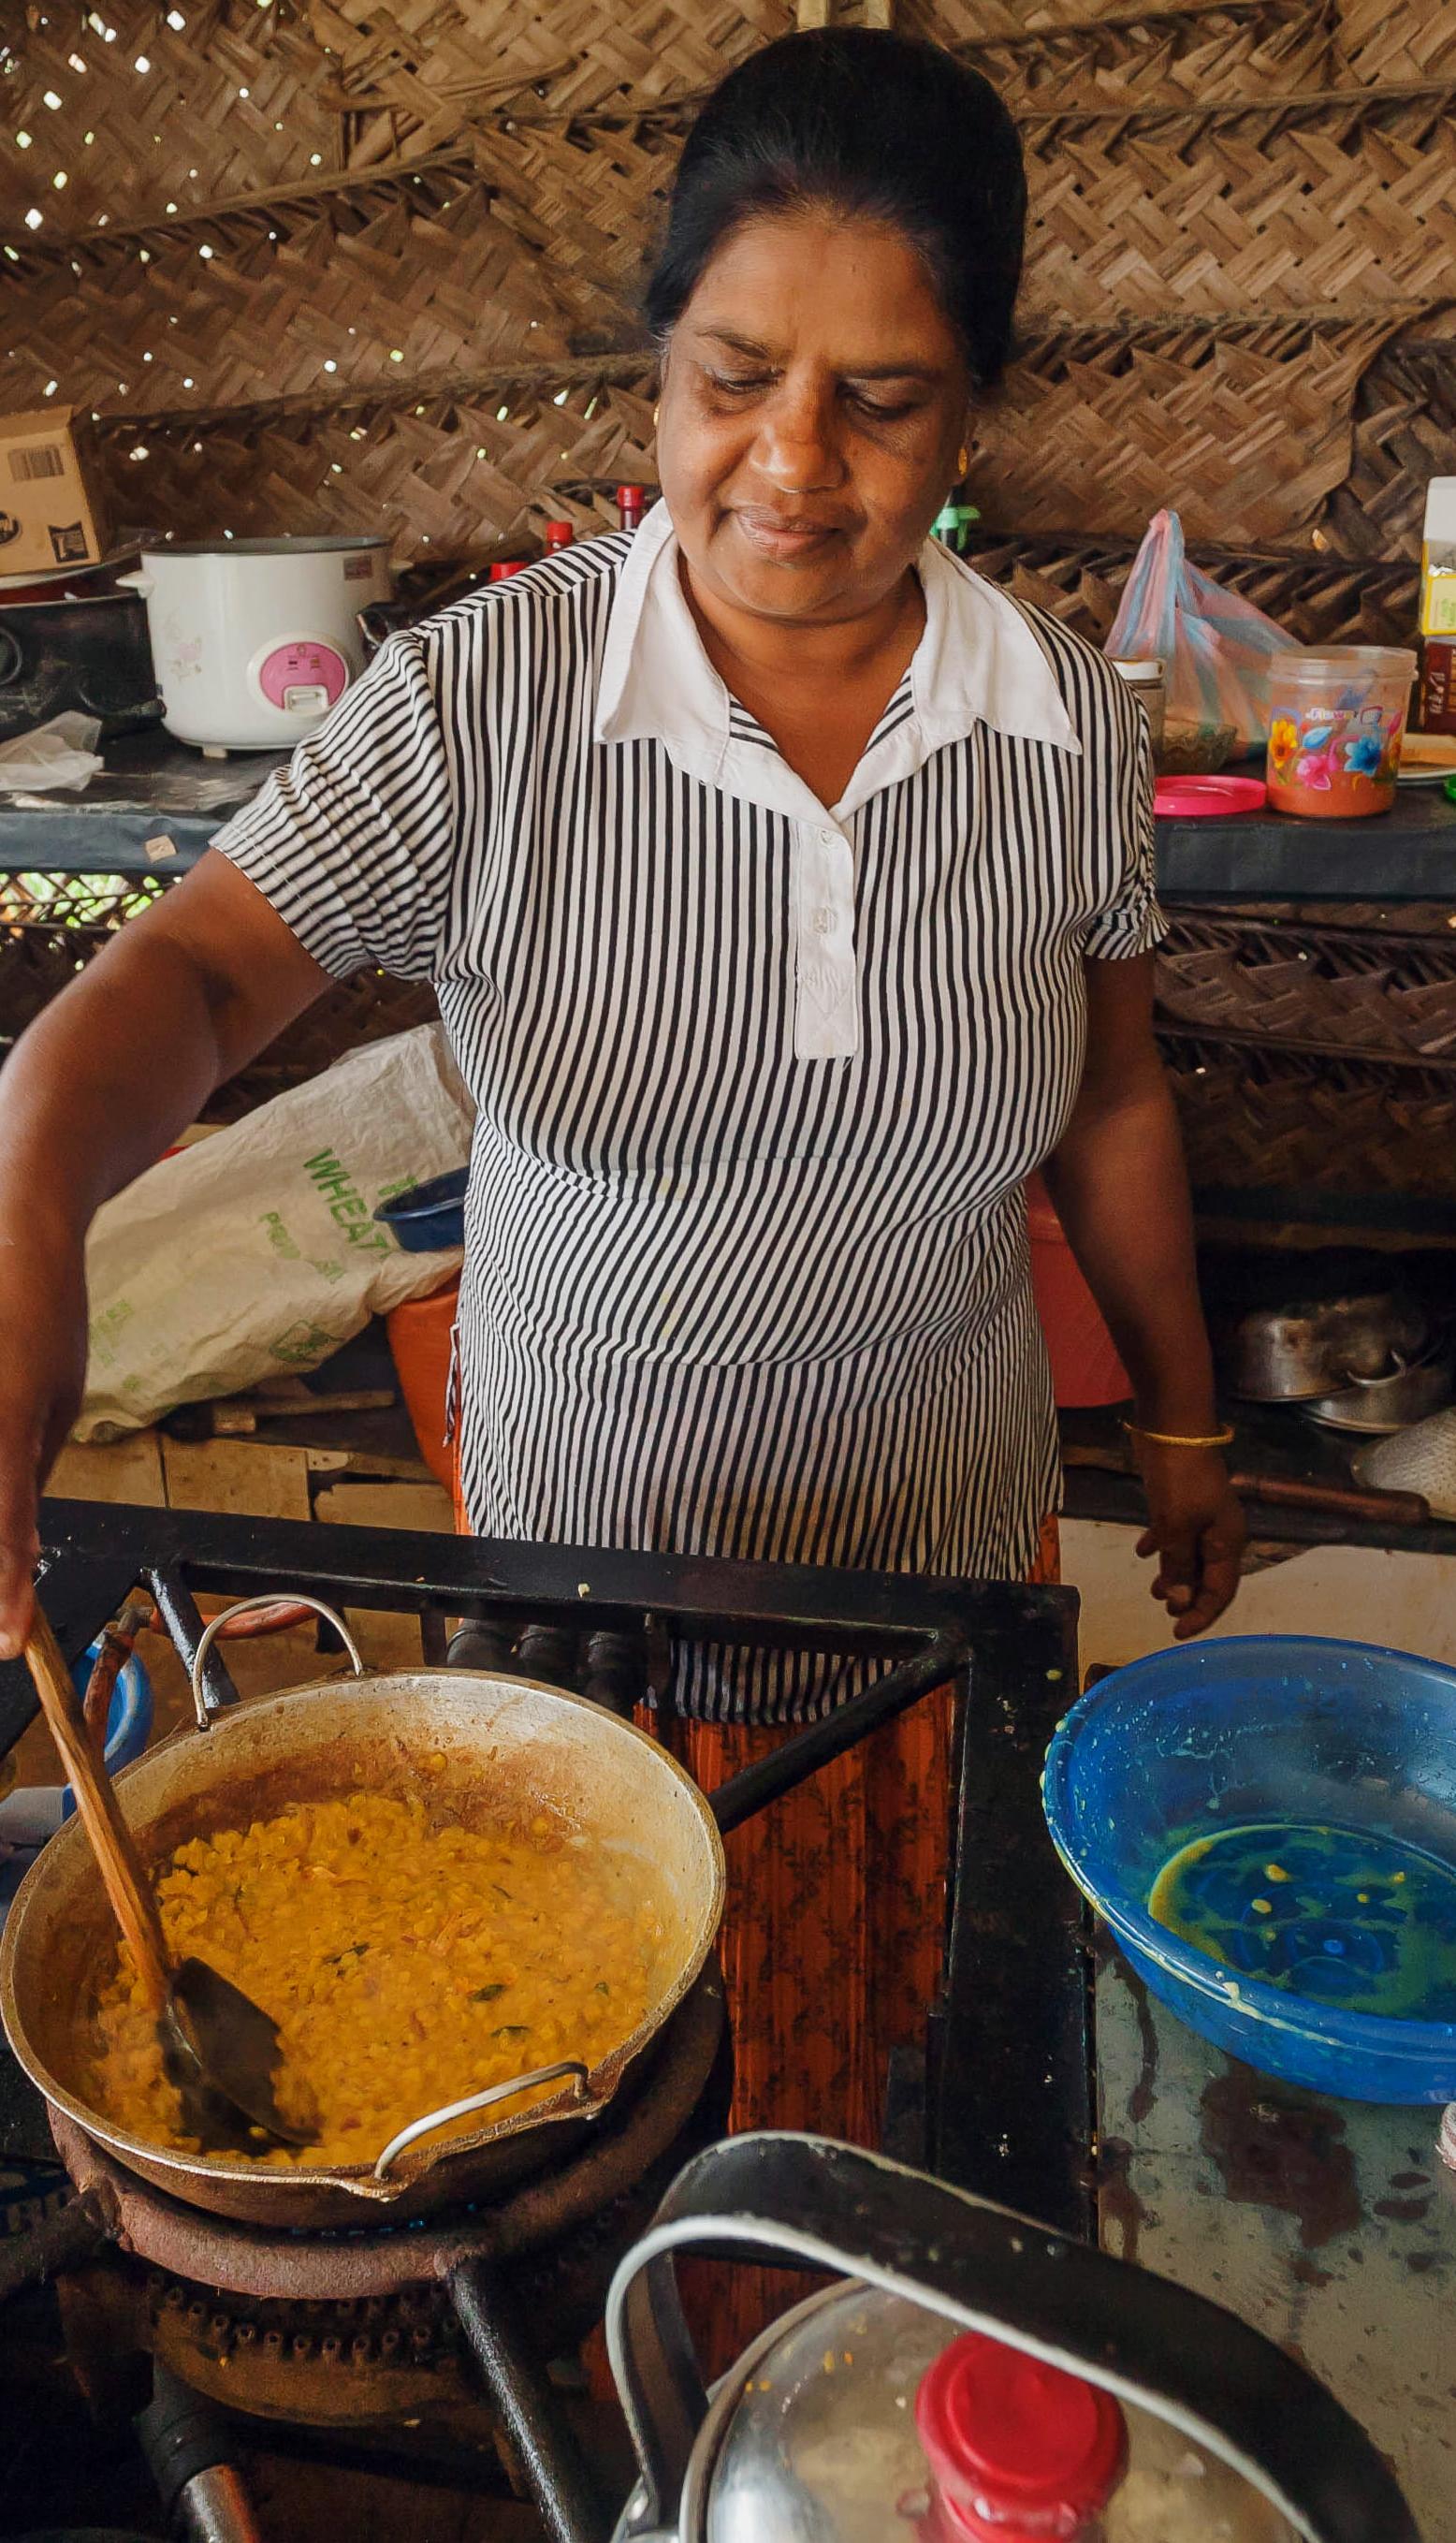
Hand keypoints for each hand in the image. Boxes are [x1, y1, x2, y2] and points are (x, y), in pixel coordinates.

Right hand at [0, 1229, 88, 1659]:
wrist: (6, 1223)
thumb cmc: (40, 1312)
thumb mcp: (55, 1402)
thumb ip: (24, 1480)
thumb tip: (17, 1552)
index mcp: (7, 1415)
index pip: (2, 1520)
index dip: (2, 1587)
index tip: (7, 1642)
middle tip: (5, 1610)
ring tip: (16, 1525)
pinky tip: (7, 1486)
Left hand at [1133, 1439, 1244, 1640]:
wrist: (1173, 1427)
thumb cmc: (1179, 1480)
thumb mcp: (1176, 1528)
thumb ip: (1178, 1567)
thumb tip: (1179, 1603)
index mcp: (1227, 1542)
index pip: (1221, 1591)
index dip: (1201, 1615)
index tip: (1176, 1632)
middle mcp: (1220, 1533)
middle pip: (1208, 1576)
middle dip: (1187, 1597)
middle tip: (1164, 1612)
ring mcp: (1202, 1515)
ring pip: (1191, 1556)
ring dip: (1173, 1574)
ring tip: (1152, 1589)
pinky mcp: (1183, 1501)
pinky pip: (1177, 1534)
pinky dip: (1162, 1546)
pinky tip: (1142, 1551)